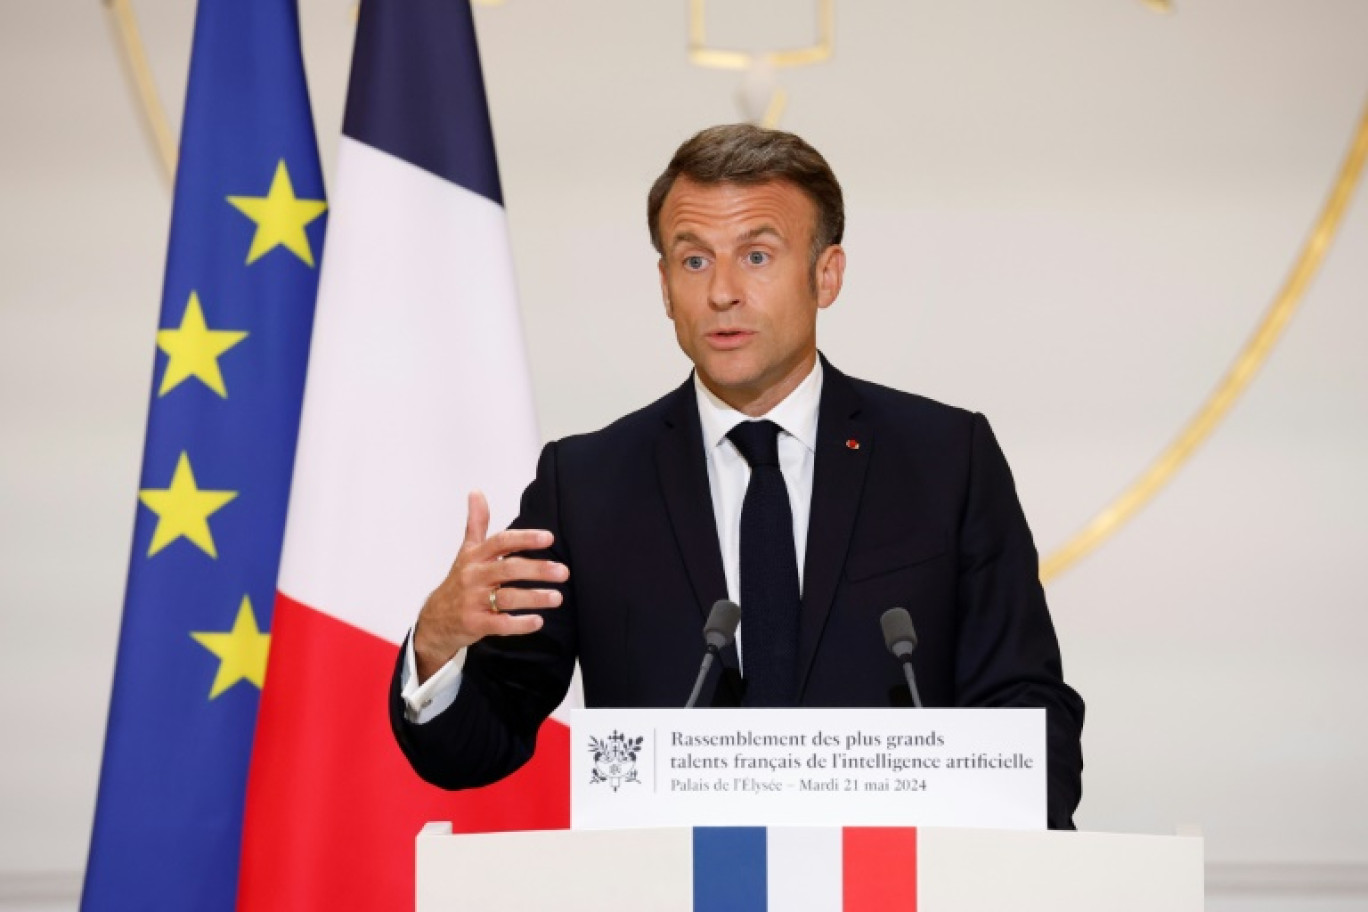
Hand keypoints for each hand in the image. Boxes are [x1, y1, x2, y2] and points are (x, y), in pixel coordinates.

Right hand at [413, 491, 567, 681]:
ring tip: (558, 598)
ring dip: (534, 597)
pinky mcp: (475, 624)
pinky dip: (520, 624)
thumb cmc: (459, 582)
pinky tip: (538, 621)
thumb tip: (476, 491)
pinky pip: (500, 624)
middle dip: (537, 569)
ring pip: (507, 598)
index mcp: (476, 557)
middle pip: (508, 569)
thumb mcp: (466, 551)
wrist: (435, 620)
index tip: (549, 537)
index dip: (524, 539)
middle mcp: (474, 577)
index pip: (501, 542)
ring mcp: (473, 601)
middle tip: (563, 571)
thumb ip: (476, 523)